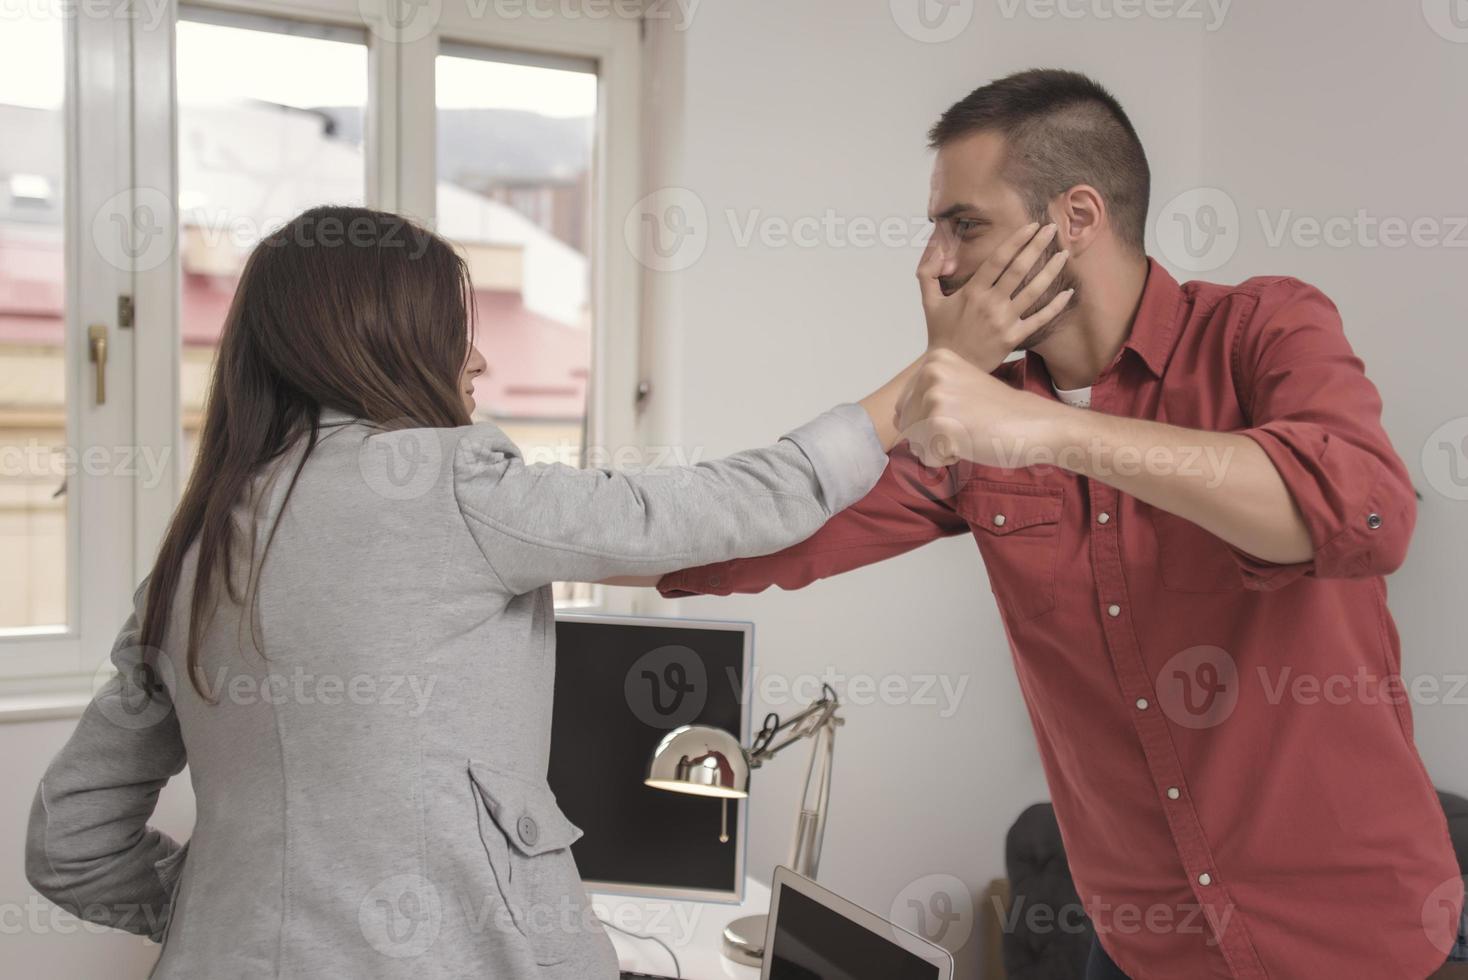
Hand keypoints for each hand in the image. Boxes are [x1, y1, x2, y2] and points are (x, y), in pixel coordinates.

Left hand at [895, 348, 1067, 467]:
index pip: (904, 407)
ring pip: (914, 443)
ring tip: (971, 432)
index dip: (932, 420)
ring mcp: (934, 397)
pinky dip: (948, 458)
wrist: (1037, 425)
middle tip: (969, 424)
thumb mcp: (960, 389)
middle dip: (932, 435)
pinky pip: (927, 458)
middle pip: (905, 425)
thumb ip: (926, 396)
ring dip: (940, 447)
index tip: (965, 411)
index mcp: (935, 360)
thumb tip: (892, 417)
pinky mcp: (939, 423)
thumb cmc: (1001, 414)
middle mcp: (931, 373)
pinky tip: (972, 442)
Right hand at [917, 221, 1073, 370]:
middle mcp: (990, 303)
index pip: (998, 259)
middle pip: (1019, 269)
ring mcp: (1004, 321)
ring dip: (1051, 270)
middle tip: (1052, 229)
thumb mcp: (928, 299)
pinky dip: (1056, 306)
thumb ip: (928, 270)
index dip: (1016, 240)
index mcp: (972, 291)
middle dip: (1038, 246)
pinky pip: (1040, 319)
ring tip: (1064, 254)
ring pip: (1033, 291)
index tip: (1031, 226)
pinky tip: (1069, 293)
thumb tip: (936, 245)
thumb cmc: (940, 332)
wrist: (949, 366)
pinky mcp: (1013, 338)